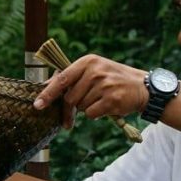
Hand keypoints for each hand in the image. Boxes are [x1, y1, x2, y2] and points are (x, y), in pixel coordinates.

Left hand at [33, 55, 147, 128]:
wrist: (142, 87)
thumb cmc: (112, 80)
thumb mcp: (94, 70)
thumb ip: (72, 77)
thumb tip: (46, 87)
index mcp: (88, 61)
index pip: (62, 79)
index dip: (48, 93)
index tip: (37, 105)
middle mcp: (95, 71)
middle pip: (70, 98)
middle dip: (69, 110)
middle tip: (70, 119)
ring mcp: (104, 85)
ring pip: (81, 107)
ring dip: (87, 109)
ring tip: (100, 101)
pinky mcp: (112, 99)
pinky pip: (92, 114)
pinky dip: (97, 114)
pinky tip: (107, 106)